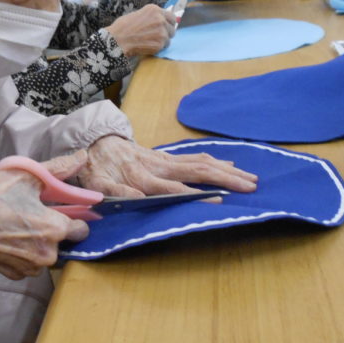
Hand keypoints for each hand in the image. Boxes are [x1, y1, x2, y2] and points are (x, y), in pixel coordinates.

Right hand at [0, 152, 90, 279]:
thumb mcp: (25, 176)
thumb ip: (58, 168)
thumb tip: (82, 157)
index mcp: (56, 229)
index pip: (81, 229)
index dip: (72, 219)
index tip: (59, 213)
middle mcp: (48, 253)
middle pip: (63, 243)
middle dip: (54, 232)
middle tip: (33, 217)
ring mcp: (32, 267)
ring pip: (46, 255)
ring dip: (39, 244)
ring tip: (19, 228)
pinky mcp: (17, 275)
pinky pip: (29, 264)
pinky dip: (24, 255)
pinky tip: (10, 241)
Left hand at [78, 135, 257, 197]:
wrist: (92, 142)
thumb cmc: (95, 169)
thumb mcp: (96, 184)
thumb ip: (115, 191)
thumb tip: (137, 198)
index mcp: (142, 176)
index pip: (175, 188)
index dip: (196, 194)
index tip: (219, 200)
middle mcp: (158, 166)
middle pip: (198, 171)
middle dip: (225, 178)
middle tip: (250, 187)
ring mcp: (164, 159)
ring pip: (201, 161)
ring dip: (227, 170)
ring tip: (251, 178)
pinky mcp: (167, 156)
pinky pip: (195, 157)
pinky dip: (215, 160)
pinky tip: (231, 166)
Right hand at [104, 5, 175, 56]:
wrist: (117, 40)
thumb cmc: (123, 27)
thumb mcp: (139, 14)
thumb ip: (152, 17)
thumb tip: (162, 20)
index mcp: (154, 9)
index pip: (171, 16)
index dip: (168, 22)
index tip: (166, 26)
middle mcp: (160, 19)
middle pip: (172, 28)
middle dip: (166, 32)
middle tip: (156, 36)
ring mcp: (161, 32)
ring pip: (168, 38)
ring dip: (162, 41)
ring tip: (149, 41)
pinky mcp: (160, 44)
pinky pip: (164, 47)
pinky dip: (157, 48)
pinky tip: (147, 46)